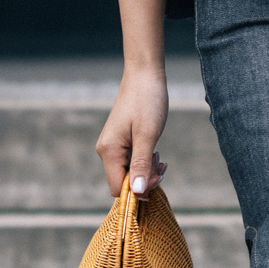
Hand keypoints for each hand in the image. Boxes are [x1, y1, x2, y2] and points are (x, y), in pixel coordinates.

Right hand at [96, 67, 168, 199]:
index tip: (156, 178)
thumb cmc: (147, 101)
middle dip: (144, 180)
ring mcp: (113, 146)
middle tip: (162, 167)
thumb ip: (141, 164)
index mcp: (109, 151)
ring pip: (129, 173)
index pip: (118, 188)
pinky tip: (155, 153)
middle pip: (124, 182)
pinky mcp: (120, 142)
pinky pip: (131, 162)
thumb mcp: (147, 135)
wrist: (144, 76)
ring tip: (161, 159)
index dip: (137, 191)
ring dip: (146, 171)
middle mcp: (106, 151)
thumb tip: (137, 192)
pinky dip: (144, 162)